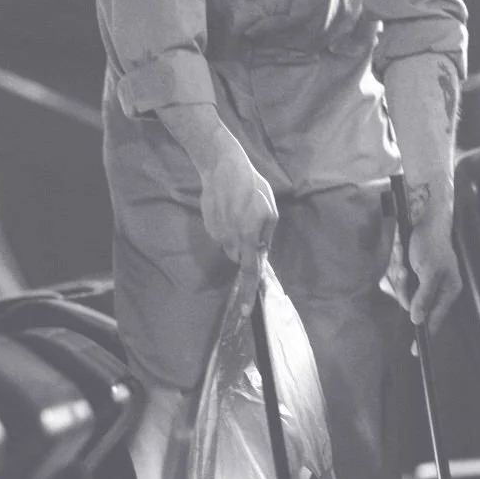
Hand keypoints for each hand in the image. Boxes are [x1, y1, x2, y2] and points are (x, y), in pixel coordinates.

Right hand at [199, 147, 277, 281]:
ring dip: (236, 238)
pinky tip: (228, 209)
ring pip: (230, 247)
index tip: (244, 311)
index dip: (247, 291)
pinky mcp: (208, 226)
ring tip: (239, 213)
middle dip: (246, 250)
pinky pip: (221, 236)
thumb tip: (262, 251)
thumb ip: (267, 235)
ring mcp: (217, 233)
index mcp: (248, 235)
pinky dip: (226, 228)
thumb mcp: (270, 209)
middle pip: (239, 258)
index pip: (249, 270)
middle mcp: (231, 238)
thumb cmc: (252, 186)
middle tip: (251, 226)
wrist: (221, 167)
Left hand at [386, 187, 461, 334]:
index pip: (435, 319)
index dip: (424, 333)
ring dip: (399, 275)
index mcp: (448, 291)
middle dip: (404, 289)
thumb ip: (424, 296)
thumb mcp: (429, 271)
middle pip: (412, 305)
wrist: (425, 220)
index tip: (414, 351)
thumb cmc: (431, 245)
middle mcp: (436, 289)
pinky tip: (401, 254)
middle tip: (405, 271)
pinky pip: (398, 280)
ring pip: (402, 292)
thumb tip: (417, 319)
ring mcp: (422, 282)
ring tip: (404, 258)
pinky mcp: (412, 274)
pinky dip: (396, 268)